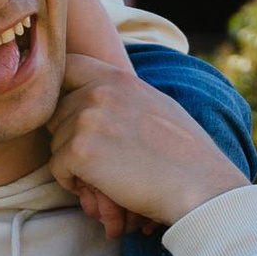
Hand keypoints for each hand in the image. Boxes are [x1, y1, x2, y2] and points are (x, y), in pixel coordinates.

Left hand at [47, 55, 248, 230]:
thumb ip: (121, 95)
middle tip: (98, 158)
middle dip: (69, 136)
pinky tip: (101, 188)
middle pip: (57, 112)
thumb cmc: (185, 154)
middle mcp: (99, 91)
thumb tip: (95, 92)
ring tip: (106, 175)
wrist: (200, 186)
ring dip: (73, 163)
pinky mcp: (80, 152)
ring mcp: (87, 120)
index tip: (72, 114)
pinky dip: (73, 183)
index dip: (63, 91)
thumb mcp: (156, 105)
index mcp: (118, 78)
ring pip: (56, 143)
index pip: (69, 67)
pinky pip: (57, 168)